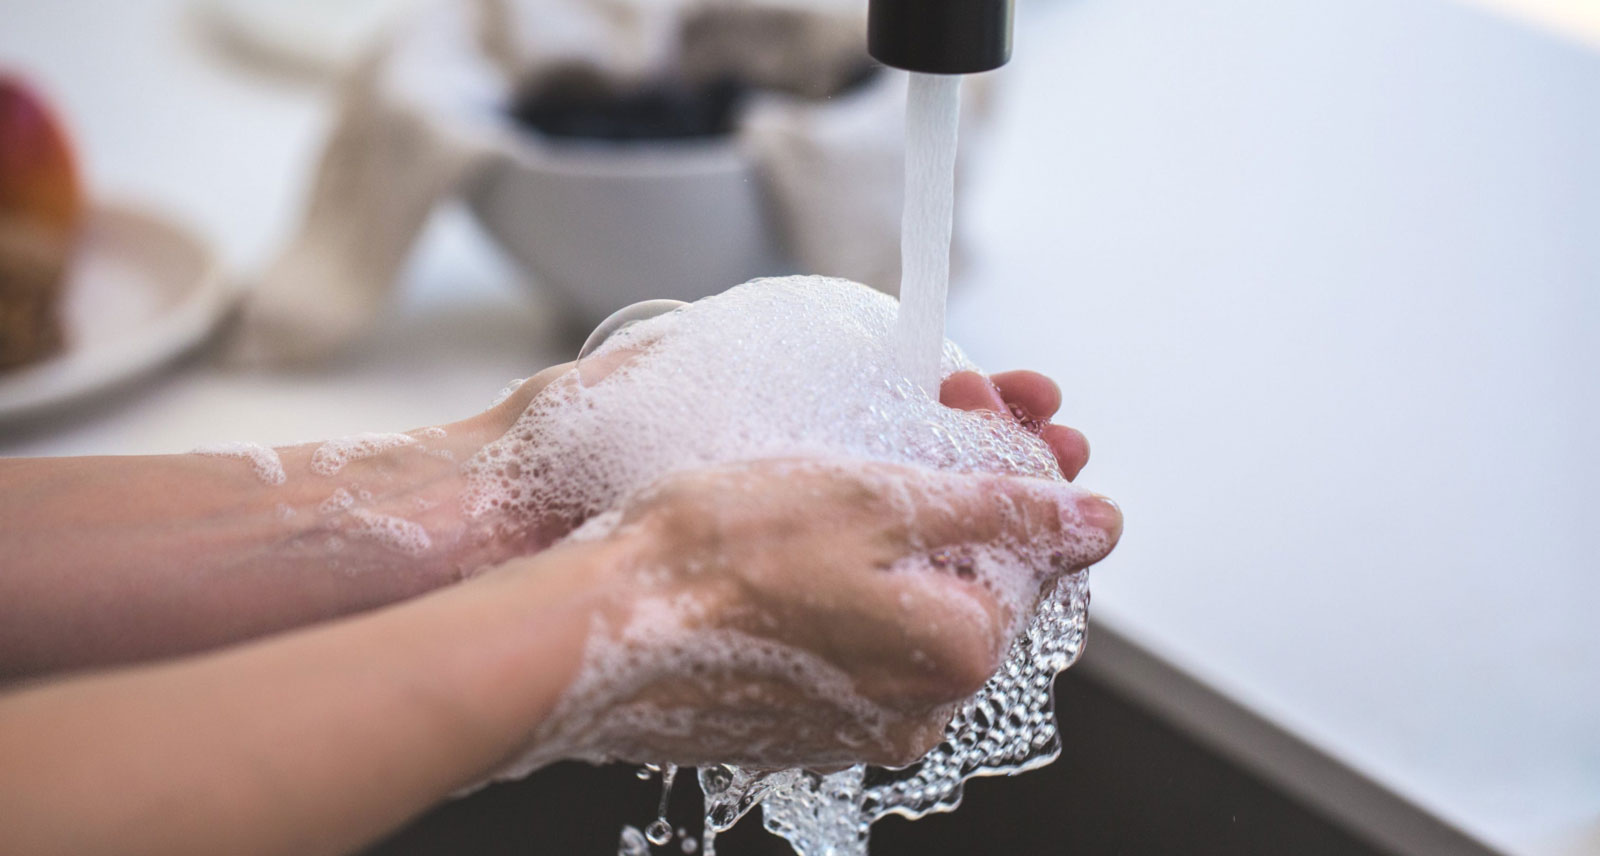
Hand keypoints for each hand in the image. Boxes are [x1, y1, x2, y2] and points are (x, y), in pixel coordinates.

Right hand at [523, 457, 1120, 770]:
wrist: (592, 630)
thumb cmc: (718, 557)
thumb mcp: (879, 498)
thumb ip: (1002, 507)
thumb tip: (1095, 519)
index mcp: (955, 654)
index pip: (1030, 554)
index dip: (1008, 465)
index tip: (977, 406)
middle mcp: (917, 709)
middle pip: (972, 581)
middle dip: (958, 491)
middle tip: (930, 412)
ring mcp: (854, 725)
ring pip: (908, 610)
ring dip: (899, 534)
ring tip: (848, 465)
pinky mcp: (797, 723)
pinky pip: (851, 643)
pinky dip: (844, 584)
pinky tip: (799, 536)